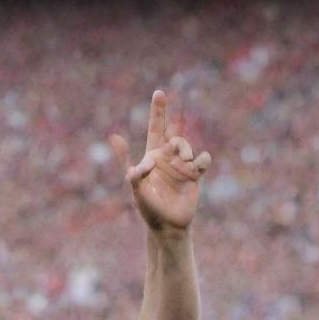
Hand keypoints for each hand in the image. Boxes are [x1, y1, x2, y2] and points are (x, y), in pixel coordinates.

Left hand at [109, 90, 210, 232]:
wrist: (167, 226)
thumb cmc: (148, 208)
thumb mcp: (135, 187)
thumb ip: (128, 164)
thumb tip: (115, 139)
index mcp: (152, 157)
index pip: (156, 130)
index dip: (158, 112)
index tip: (159, 93)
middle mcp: (168, 158)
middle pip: (173, 132)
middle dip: (172, 116)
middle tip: (169, 100)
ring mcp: (182, 166)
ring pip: (187, 145)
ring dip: (184, 150)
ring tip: (180, 163)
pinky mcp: (195, 176)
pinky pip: (203, 160)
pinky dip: (200, 161)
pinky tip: (194, 169)